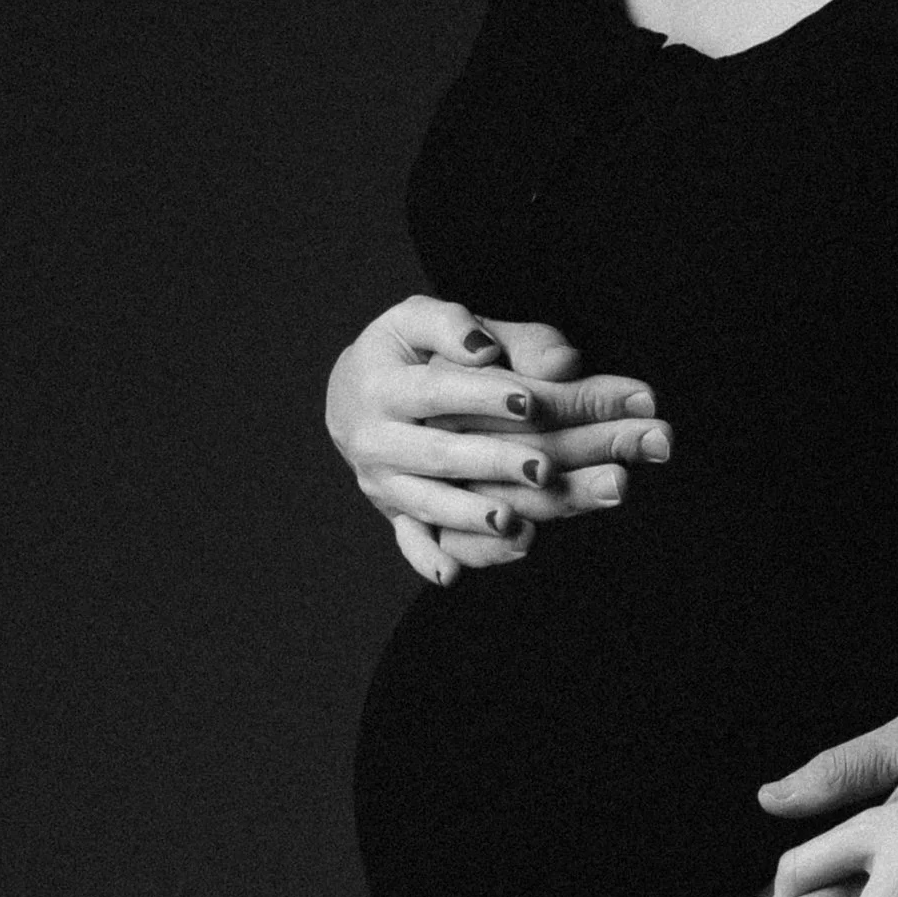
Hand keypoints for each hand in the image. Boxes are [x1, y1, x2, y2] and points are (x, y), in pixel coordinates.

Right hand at [324, 300, 672, 587]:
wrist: (354, 391)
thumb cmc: (406, 350)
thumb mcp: (423, 321)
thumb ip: (463, 328)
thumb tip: (489, 348)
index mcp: (381, 384)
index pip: (437, 390)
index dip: (483, 396)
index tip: (531, 401)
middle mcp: (374, 439)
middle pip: (438, 454)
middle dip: (492, 462)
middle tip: (543, 467)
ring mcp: (382, 483)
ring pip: (428, 504)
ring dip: (471, 517)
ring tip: (515, 522)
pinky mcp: (393, 514)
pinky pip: (410, 542)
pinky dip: (429, 559)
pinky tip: (453, 574)